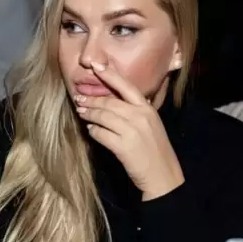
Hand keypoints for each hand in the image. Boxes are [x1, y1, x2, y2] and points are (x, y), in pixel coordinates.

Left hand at [74, 62, 184, 200]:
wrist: (164, 175)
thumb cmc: (155, 149)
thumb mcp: (151, 124)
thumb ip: (136, 111)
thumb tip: (114, 102)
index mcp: (148, 109)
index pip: (126, 86)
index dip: (109, 75)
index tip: (95, 66)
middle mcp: (140, 116)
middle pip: (109, 102)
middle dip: (91, 100)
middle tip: (79, 99)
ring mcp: (132, 131)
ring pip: (102, 116)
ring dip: (89, 114)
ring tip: (81, 113)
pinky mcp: (123, 147)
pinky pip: (100, 134)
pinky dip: (93, 131)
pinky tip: (91, 130)